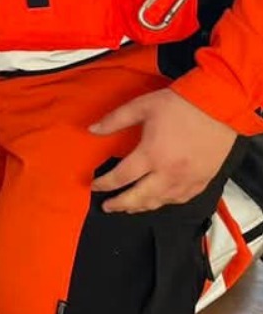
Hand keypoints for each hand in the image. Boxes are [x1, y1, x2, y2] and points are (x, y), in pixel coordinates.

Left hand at [90, 88, 236, 212]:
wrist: (220, 107)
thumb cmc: (179, 105)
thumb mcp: (142, 106)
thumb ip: (115, 120)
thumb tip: (91, 130)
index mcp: (151, 155)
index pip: (121, 177)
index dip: (105, 184)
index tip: (94, 185)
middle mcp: (169, 173)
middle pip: (139, 198)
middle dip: (120, 204)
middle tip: (107, 206)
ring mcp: (187, 180)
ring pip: (160, 202)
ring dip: (141, 207)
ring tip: (128, 208)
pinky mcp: (203, 181)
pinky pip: (180, 200)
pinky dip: (164, 203)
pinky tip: (157, 201)